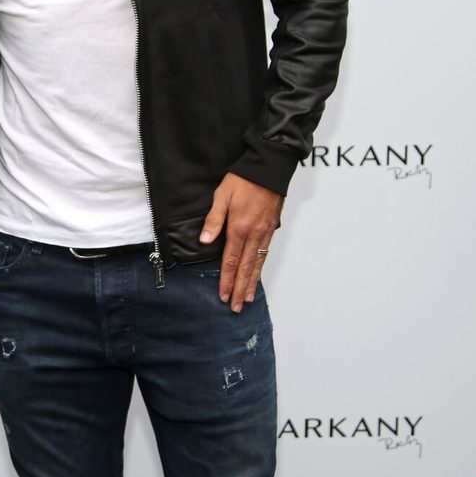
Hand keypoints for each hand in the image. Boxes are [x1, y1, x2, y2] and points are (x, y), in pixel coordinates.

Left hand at [199, 173, 282, 312]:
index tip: (223, 295)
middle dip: (240, 289)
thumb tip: (204, 240)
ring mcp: (265, 232)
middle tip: (237, 308)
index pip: (230, 261)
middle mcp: (254, 234)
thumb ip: (213, 220)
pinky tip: (257, 276)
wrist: (269, 168)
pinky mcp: (271, 229)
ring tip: (248, 299)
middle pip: (246, 268)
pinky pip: (265, 253)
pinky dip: (260, 268)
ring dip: (252, 283)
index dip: (227, 280)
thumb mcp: (222, 196)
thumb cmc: (243, 179)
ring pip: (257, 263)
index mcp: (239, 228)